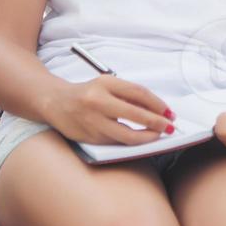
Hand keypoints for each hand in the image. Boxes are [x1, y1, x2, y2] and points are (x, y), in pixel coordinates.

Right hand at [46, 75, 175, 145]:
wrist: (56, 102)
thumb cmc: (87, 93)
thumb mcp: (107, 85)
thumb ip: (129, 95)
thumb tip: (157, 110)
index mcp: (105, 83)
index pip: (139, 93)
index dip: (158, 104)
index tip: (169, 112)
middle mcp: (97, 101)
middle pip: (135, 114)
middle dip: (157, 122)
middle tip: (169, 126)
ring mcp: (92, 121)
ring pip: (127, 135)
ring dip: (147, 137)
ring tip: (157, 135)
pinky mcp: (90, 138)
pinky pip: (116, 142)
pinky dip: (131, 142)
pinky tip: (140, 139)